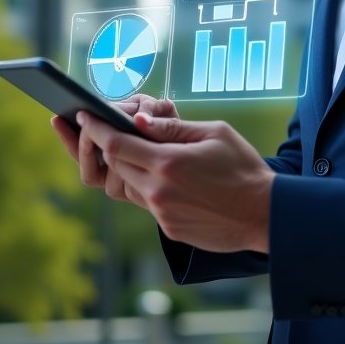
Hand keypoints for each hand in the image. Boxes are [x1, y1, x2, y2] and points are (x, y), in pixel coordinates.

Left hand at [76, 113, 272, 253]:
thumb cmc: (243, 167)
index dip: (94, 128)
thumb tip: (139, 119)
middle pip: (114, 164)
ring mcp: (162, 213)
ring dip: (125, 166)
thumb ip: (173, 127)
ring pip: (125, 186)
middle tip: (101, 129)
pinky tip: (163, 175)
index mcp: (168, 162)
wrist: (263, 213)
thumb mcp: (215, 133)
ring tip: (135, 151)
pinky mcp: (168, 228)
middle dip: (105, 145)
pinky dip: (145, 185)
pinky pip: (145, 203)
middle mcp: (158, 190)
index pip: (116, 143)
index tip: (81, 115)